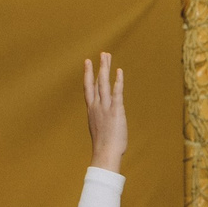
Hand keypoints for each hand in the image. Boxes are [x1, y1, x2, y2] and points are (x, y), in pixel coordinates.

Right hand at [82, 52, 127, 170]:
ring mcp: (105, 107)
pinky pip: (117, 93)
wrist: (105, 153)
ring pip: (104, 83)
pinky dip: (118, 81)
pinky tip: (119, 71)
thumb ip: (100, 119)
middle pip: (96, 81)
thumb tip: (103, 118)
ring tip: (107, 56)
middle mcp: (96, 106)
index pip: (88, 87)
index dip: (88, 74)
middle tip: (102, 54)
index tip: (88, 62)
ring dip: (106, 68)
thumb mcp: (99, 128)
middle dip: (99, 66)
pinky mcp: (115, 110)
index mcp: (92, 110)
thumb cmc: (104, 146)